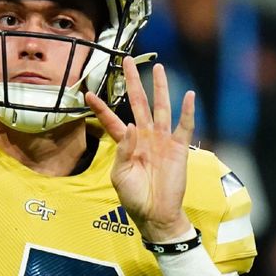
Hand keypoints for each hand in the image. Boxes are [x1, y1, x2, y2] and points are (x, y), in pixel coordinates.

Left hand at [86, 57, 194, 241]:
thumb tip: (130, 127)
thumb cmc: (134, 197)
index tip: (87, 93)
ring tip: (158, 68)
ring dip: (159, 88)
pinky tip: (188, 95)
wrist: (155, 214)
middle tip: (128, 61)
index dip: (101, 107)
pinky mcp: (178, 148)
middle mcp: (144, 136)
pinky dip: (187, 111)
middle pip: (137, 102)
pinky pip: (184, 126)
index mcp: (126, 143)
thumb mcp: (120, 175)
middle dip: (132, 82)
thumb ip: (123, 151)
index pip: (111, 120)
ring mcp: (162, 140)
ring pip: (160, 107)